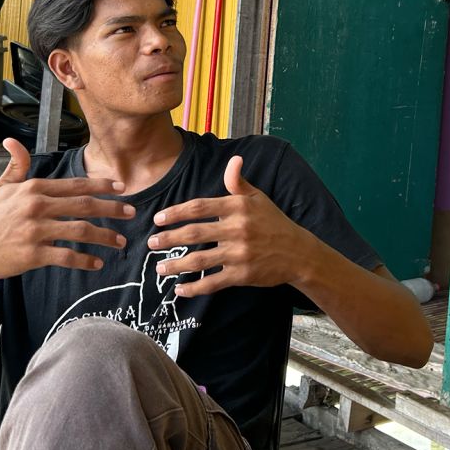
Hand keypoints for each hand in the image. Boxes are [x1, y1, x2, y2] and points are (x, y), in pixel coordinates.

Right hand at [0, 138, 132, 281]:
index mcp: (33, 189)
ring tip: (119, 242)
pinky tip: (97, 263)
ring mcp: (35, 231)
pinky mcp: (34, 254)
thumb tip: (11, 140)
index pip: (74, 185)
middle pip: (84, 205)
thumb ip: (15, 165)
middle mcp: (36, 207)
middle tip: (131, 212)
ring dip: (104, 236)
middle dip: (112, 209)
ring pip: (80, 231)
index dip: (101, 185)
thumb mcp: (0, 189)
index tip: (120, 188)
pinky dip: (84, 260)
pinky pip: (67, 256)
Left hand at [148, 156, 315, 296]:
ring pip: (200, 260)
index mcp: (238, 207)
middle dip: (169, 238)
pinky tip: (180, 289)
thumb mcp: (259, 198)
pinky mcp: (243, 275)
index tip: (158, 218)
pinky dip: (195, 288)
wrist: (299, 253)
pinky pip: (213, 282)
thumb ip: (239, 182)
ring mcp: (239, 254)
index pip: (200, 207)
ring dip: (176, 265)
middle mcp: (237, 229)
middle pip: (194, 233)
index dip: (176, 212)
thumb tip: (234, 159)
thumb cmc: (274, 223)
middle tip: (151, 243)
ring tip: (160, 268)